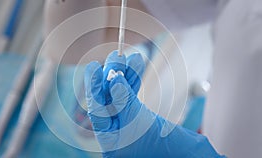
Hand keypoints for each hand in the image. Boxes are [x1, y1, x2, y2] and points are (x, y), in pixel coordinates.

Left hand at [85, 51, 223, 157]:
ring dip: (125, 74)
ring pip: (121, 93)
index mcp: (108, 136)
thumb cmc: (158, 145)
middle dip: (111, 75)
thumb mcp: (138, 121)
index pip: (97, 108)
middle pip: (108, 98)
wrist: (181, 154)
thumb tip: (113, 79)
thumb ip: (124, 101)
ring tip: (130, 57)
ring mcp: (125, 119)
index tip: (94, 67)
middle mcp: (114, 127)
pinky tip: (137, 65)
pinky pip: (133, 94)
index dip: (94, 86)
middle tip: (115, 56)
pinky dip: (135, 81)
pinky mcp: (136, 113)